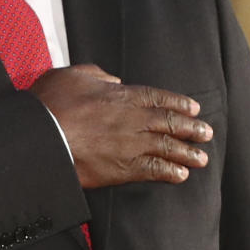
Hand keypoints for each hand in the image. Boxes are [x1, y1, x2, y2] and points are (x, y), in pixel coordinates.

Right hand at [31, 64, 211, 188]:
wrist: (42, 139)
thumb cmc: (52, 104)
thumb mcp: (73, 75)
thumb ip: (97, 74)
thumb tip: (114, 79)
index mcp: (120, 95)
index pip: (157, 98)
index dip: (178, 103)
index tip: (194, 108)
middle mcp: (131, 120)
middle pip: (168, 123)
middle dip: (190, 128)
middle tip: (206, 133)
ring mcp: (129, 145)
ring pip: (166, 148)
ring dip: (186, 153)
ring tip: (201, 158)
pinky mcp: (121, 169)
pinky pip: (152, 170)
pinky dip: (168, 172)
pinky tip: (181, 175)